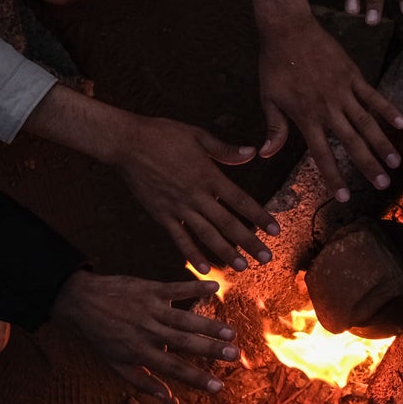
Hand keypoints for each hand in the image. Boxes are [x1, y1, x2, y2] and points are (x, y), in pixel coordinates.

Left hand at [52, 271, 239, 399]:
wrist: (81, 301)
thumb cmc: (100, 336)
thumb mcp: (115, 364)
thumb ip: (142, 381)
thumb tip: (166, 399)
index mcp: (140, 352)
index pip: (173, 368)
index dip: (196, 379)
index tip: (218, 388)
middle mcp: (148, 331)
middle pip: (184, 342)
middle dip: (210, 350)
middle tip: (234, 356)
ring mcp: (150, 309)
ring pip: (184, 318)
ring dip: (208, 325)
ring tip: (230, 333)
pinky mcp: (151, 289)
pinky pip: (176, 288)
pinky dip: (194, 287)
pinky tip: (214, 288)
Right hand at [113, 115, 277, 272]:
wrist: (126, 143)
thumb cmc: (163, 134)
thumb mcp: (198, 136)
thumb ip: (225, 150)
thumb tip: (252, 152)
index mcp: (209, 176)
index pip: (240, 200)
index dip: (260, 216)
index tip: (275, 230)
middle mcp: (196, 195)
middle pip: (228, 224)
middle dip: (249, 242)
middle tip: (267, 258)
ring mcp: (178, 207)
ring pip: (207, 235)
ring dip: (226, 252)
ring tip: (243, 267)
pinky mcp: (161, 215)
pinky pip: (180, 239)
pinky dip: (193, 255)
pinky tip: (205, 269)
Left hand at [258, 17, 402, 200]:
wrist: (287, 29)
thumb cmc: (274, 65)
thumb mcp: (268, 99)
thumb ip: (273, 129)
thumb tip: (266, 155)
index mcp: (306, 117)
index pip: (322, 154)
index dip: (333, 177)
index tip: (344, 197)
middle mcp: (328, 108)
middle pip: (352, 143)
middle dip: (368, 166)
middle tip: (383, 186)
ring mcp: (343, 91)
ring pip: (367, 123)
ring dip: (382, 144)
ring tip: (395, 163)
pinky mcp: (353, 75)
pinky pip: (373, 95)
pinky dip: (388, 109)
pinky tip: (402, 124)